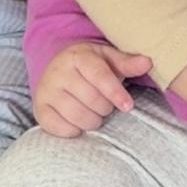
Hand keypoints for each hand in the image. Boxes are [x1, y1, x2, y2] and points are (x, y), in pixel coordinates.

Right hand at [34, 41, 152, 137]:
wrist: (57, 68)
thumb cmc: (90, 66)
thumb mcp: (108, 58)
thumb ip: (127, 63)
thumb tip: (148, 62)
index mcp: (78, 55)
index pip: (99, 76)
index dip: (116, 93)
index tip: (129, 106)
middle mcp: (58, 71)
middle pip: (91, 99)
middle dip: (105, 107)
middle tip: (106, 105)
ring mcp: (46, 90)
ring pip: (78, 116)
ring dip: (93, 120)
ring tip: (95, 113)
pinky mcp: (39, 109)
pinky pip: (61, 128)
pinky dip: (75, 130)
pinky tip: (79, 121)